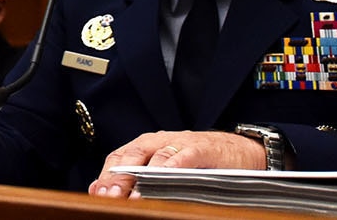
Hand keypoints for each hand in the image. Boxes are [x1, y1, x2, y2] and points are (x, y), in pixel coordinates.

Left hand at [89, 131, 266, 196]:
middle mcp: (159, 141)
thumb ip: (140, 180)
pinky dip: (173, 166)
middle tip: (110, 196)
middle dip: (118, 177)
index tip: (98, 194)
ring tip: (133, 195)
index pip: (118, 158)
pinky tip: (164, 177)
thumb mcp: (166, 171)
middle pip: (131, 157)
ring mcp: (180, 143)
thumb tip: (108, 194)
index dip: (107, 176)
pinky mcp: (201, 148)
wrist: (238, 151)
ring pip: (155, 156)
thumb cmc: (198, 164)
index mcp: (146, 146)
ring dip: (142, 176)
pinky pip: (184, 156)